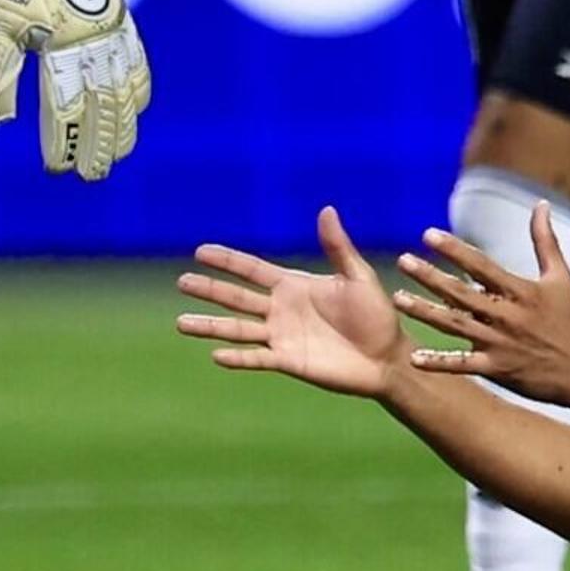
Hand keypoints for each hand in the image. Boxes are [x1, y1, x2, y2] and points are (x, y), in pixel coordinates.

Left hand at [0, 0, 150, 178]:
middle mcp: (94, 39)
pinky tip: (140, 103)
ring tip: (122, 150)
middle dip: (101, 142)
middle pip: (104, 103)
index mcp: (62, 44)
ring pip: (127, 85)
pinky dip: (140, 83)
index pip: (66, 107)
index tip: (58, 170)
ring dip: (126, 122)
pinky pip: (137, 55)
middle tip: (94, 175)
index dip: (64, 141)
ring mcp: (111, 27)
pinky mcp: (118, 12)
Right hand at [177, 207, 409, 396]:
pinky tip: (216, 355)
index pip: (252, 270)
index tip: (200, 251)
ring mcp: (282, 337)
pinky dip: (237, 358)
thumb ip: (337, 247)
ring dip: (210, 326)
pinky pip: (257, 358)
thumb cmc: (377, 315)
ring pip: (238, 329)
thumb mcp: (357, 276)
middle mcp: (281, 310)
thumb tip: (326, 209)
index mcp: (294, 285)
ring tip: (181, 323)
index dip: (227, 260)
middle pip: (236, 297)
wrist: (388, 357)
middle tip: (182, 282)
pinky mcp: (288, 361)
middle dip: (209, 289)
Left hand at [391, 207, 569, 408]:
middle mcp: (505, 315)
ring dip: (425, 313)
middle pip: (460, 293)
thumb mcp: (561, 277)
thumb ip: (545, 241)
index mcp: (519, 291)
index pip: (480, 265)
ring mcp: (499, 343)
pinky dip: (439, 362)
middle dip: (430, 277)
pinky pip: (462, 365)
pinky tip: (414, 358)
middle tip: (403, 262)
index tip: (427, 235)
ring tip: (398, 300)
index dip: (454, 249)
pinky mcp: (497, 368)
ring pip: (455, 325)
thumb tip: (541, 204)